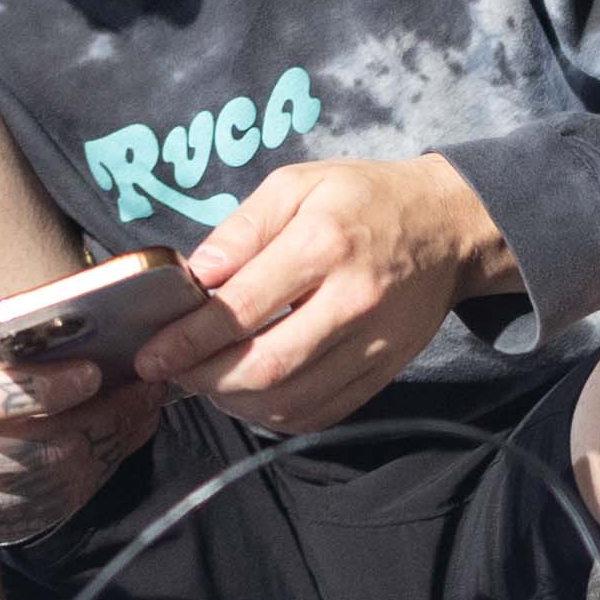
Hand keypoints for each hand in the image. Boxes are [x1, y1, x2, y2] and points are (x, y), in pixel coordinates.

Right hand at [0, 299, 163, 554]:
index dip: (58, 387)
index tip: (97, 371)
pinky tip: (110, 447)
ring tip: (137, 414)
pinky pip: (50, 511)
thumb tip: (61, 323)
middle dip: (102, 419)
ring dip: (107, 449)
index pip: (3, 398)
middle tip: (142, 392)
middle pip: (40, 448)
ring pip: (53, 484)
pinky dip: (90, 479)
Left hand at [143, 156, 515, 433]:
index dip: (187, 339)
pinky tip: (250, 394)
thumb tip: (194, 276)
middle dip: (204, 379)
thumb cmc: (362, 199)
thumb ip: (241, 229)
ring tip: (207, 380)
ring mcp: (374, 344)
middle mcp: (352, 300)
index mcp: (323, 243)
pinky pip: (320, 414)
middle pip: (265, 367)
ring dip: (234, 401)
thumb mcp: (297, 185)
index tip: (151, 354)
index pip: (241, 308)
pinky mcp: (385, 372)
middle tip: (172, 371)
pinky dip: (274, 415)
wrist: (448, 227)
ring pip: (290, 401)